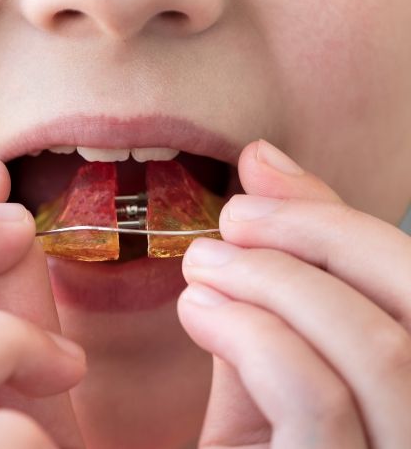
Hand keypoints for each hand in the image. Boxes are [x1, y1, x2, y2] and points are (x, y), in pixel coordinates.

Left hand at [178, 140, 410, 447]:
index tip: (257, 184)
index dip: (340, 217)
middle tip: (232, 217)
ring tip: (201, 265)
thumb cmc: (254, 438)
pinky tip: (198, 312)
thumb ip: (286, 269)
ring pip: (379, 347)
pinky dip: (252, 334)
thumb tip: (266, 158)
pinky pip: (316, 398)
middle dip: (319, 234)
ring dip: (274, 280)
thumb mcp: (278, 351)